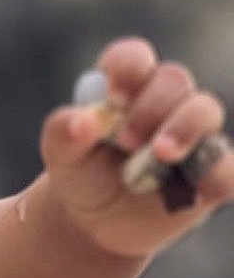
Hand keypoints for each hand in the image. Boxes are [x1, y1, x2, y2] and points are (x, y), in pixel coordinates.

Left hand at [40, 36, 231, 256]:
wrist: (94, 220)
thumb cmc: (79, 173)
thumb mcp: (60, 155)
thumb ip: (64, 132)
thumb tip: (82, 121)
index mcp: (124, 87)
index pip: (133, 58)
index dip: (127, 67)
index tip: (113, 96)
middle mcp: (164, 102)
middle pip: (173, 80)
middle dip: (151, 106)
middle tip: (124, 140)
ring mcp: (192, 135)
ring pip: (205, 110)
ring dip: (183, 128)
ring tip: (159, 153)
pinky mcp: (212, 172)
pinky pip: (230, 166)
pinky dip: (220, 172)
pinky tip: (200, 185)